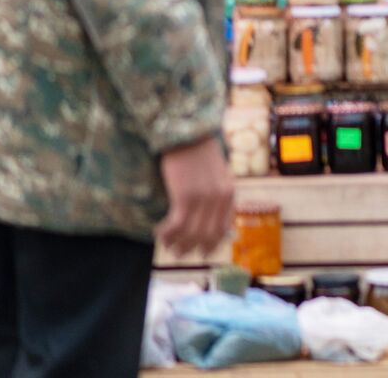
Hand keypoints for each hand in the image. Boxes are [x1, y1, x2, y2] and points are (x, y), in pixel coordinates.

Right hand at [156, 135, 234, 257]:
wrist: (187, 133)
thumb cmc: (199, 151)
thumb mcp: (218, 172)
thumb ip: (218, 192)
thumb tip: (212, 215)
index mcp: (229, 193)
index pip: (223, 228)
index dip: (212, 244)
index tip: (202, 253)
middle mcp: (219, 199)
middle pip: (207, 235)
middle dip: (192, 248)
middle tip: (179, 254)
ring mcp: (203, 199)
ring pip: (191, 234)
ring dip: (177, 244)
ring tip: (167, 246)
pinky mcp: (185, 197)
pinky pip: (176, 226)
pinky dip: (167, 234)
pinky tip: (158, 234)